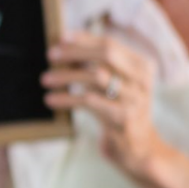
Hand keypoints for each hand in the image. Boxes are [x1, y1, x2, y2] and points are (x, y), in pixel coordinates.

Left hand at [43, 29, 174, 187]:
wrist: (140, 150)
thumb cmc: (121, 113)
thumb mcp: (116, 86)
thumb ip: (100, 67)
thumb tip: (67, 48)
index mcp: (143, 66)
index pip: (110, 43)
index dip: (84, 39)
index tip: (61, 38)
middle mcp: (142, 79)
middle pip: (105, 54)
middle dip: (75, 52)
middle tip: (51, 55)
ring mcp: (134, 99)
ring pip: (95, 76)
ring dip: (66, 76)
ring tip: (45, 79)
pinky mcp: (122, 118)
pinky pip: (88, 102)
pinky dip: (67, 98)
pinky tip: (51, 99)